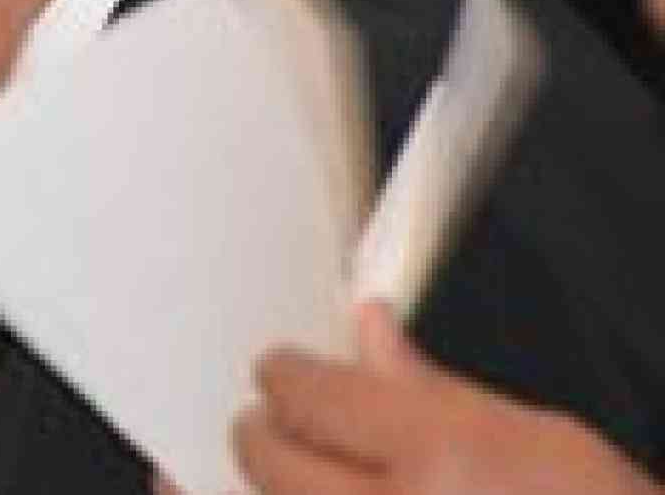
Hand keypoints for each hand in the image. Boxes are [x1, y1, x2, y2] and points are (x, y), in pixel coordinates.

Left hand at [233, 302, 659, 494]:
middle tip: (275, 423)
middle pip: (267, 459)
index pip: (307, 394)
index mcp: (440, 454)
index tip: (285, 370)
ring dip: (276, 488)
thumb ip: (435, 388)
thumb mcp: (543, 440)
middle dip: (263, 432)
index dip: (287, 375)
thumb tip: (371, 328)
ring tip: (299, 472)